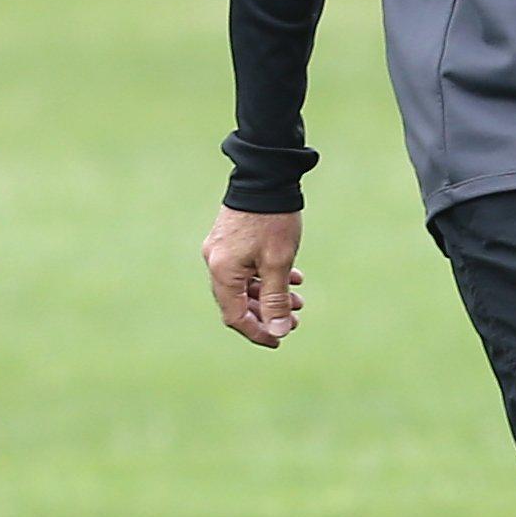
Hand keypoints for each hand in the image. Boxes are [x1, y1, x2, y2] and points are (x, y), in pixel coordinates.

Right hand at [204, 207, 304, 346]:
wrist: (265, 177)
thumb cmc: (273, 221)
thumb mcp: (278, 263)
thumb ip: (276, 299)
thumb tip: (278, 331)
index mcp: (223, 273)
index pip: (235, 316)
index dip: (258, 332)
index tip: (279, 340)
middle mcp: (216, 263)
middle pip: (238, 302)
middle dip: (268, 313)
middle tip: (296, 320)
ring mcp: (221, 250)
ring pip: (245, 284)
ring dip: (270, 295)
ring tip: (299, 299)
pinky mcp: (230, 239)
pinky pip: (246, 268)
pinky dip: (267, 276)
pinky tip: (292, 277)